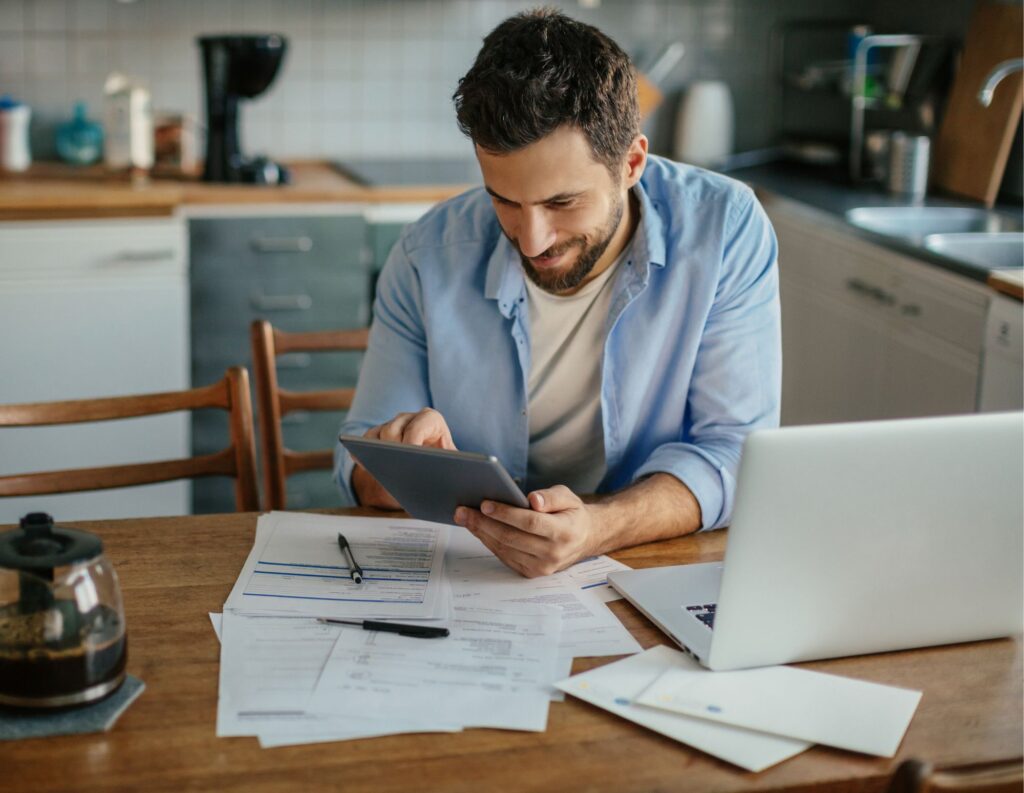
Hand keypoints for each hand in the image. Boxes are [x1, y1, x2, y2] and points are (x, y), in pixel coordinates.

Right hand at [352, 408, 455, 508]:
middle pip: (394, 431)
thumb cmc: (445, 465)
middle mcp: (410, 418)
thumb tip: (446, 471)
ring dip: (380, 452)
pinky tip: (365, 464)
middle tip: (396, 468)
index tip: (411, 458)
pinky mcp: (378, 434)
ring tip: (383, 469)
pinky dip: (363, 450)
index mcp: (431, 419)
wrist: (432, 468)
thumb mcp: (453, 464)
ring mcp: (392, 425)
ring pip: (379, 435)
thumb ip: (452, 464)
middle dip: (393, 450)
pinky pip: (367, 439)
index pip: (418, 426)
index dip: (412, 442)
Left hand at [454, 485, 599, 577]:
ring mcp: (541, 567)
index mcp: (564, 532)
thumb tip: (533, 500)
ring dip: (481, 533)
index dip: (506, 514)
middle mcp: (553, 553)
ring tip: (465, 518)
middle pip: (512, 538)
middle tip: (463, 510)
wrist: (583, 539)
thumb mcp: (568, 497)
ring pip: (505, 549)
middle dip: (484, 523)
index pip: (530, 523)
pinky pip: (505, 556)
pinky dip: (489, 542)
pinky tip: (478, 529)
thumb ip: (551, 497)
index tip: (485, 504)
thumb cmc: (571, 514)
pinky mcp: (531, 573)